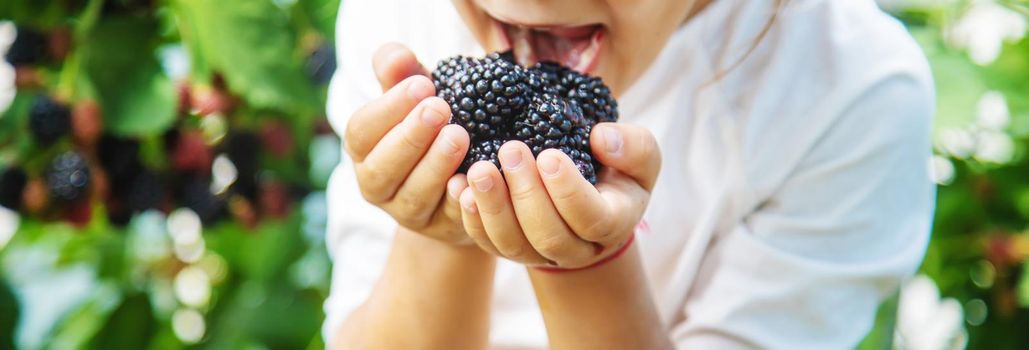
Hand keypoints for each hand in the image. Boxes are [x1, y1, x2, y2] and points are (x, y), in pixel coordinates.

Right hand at [345, 44, 471, 243]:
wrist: (457, 176)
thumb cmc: (430, 126)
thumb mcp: (414, 97)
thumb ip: (400, 74)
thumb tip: (396, 56)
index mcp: (363, 149)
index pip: (361, 130)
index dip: (389, 108)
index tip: (423, 84)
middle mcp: (377, 185)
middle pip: (383, 167)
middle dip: (410, 136)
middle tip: (440, 108)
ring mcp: (408, 212)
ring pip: (414, 195)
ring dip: (435, 165)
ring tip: (459, 136)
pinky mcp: (441, 228)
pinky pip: (448, 218)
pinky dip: (459, 200)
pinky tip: (472, 179)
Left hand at [458, 123, 660, 267]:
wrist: (590, 194)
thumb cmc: (615, 169)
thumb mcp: (639, 155)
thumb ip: (633, 148)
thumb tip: (601, 138)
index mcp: (612, 223)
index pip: (591, 218)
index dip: (569, 191)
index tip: (550, 155)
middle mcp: (575, 247)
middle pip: (548, 235)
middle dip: (527, 194)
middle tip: (511, 150)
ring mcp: (538, 252)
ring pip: (512, 244)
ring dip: (493, 208)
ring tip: (478, 169)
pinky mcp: (508, 246)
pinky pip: (486, 242)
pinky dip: (471, 217)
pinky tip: (460, 186)